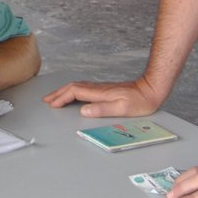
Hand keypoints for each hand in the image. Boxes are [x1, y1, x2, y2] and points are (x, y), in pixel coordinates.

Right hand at [42, 77, 163, 116]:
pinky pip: (83, 88)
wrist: (151, 90)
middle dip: (58, 93)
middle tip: (47, 100)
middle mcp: (98, 88)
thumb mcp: (122, 108)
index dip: (62, 98)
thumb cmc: (140, 101)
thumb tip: (83, 110)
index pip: (74, 92)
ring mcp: (101, 88)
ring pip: (77, 87)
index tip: (52, 105)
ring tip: (55, 97)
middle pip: (72, 87)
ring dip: (64, 91)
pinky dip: (73, 91)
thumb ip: (102, 109)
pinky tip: (73, 95)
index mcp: (99, 93)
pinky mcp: (105, 89)